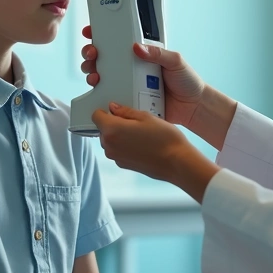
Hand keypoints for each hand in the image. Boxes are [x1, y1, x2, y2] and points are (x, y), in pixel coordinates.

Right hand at [79, 25, 206, 127]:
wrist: (192, 107)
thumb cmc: (187, 81)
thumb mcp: (175, 60)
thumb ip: (158, 53)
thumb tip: (138, 47)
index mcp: (142, 55)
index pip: (118, 41)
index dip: (101, 35)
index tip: (91, 32)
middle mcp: (131, 68)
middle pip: (103, 58)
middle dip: (91, 54)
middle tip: (92, 54)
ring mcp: (128, 84)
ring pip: (103, 77)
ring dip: (92, 73)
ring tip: (95, 75)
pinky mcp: (129, 100)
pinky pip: (111, 96)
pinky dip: (101, 94)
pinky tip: (98, 92)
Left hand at [92, 103, 219, 201]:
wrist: (176, 162)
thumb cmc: (164, 138)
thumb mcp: (145, 116)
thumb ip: (125, 111)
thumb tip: (113, 108)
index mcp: (112, 130)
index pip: (96, 115)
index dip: (105, 110)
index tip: (116, 109)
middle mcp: (109, 146)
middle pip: (103, 129)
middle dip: (114, 123)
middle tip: (133, 120)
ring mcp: (116, 157)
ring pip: (110, 140)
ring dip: (119, 135)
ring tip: (140, 132)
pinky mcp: (123, 165)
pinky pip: (118, 150)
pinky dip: (125, 145)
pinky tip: (142, 143)